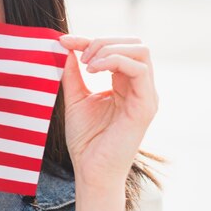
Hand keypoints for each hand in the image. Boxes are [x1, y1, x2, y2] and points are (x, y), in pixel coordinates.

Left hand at [58, 35, 157, 190]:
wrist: (91, 171)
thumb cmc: (86, 140)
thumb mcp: (75, 97)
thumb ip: (73, 72)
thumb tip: (67, 46)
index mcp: (126, 84)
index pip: (117, 48)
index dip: (89, 39)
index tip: (64, 40)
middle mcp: (141, 87)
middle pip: (134, 43)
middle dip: (102, 41)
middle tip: (79, 55)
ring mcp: (146, 95)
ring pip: (141, 50)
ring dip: (109, 48)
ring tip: (87, 63)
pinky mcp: (146, 106)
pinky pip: (139, 69)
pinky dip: (114, 60)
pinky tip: (93, 70)